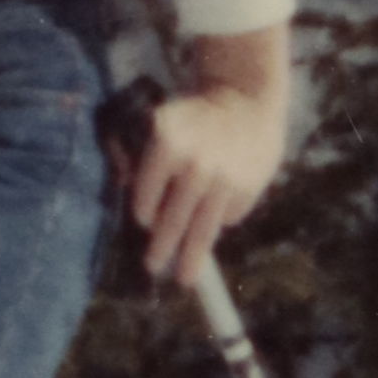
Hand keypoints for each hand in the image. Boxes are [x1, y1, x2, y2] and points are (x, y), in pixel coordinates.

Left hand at [123, 70, 285, 286]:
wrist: (244, 97)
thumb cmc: (192, 115)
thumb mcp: (159, 121)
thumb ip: (138, 156)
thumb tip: (129, 198)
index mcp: (166, 146)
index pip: (145, 199)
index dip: (143, 215)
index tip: (144, 223)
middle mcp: (195, 166)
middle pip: (173, 223)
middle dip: (161, 250)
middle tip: (153, 267)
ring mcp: (224, 179)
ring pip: (204, 230)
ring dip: (193, 258)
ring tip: (185, 279)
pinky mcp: (248, 187)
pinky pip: (229, 218)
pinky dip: (222, 221)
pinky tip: (218, 212)